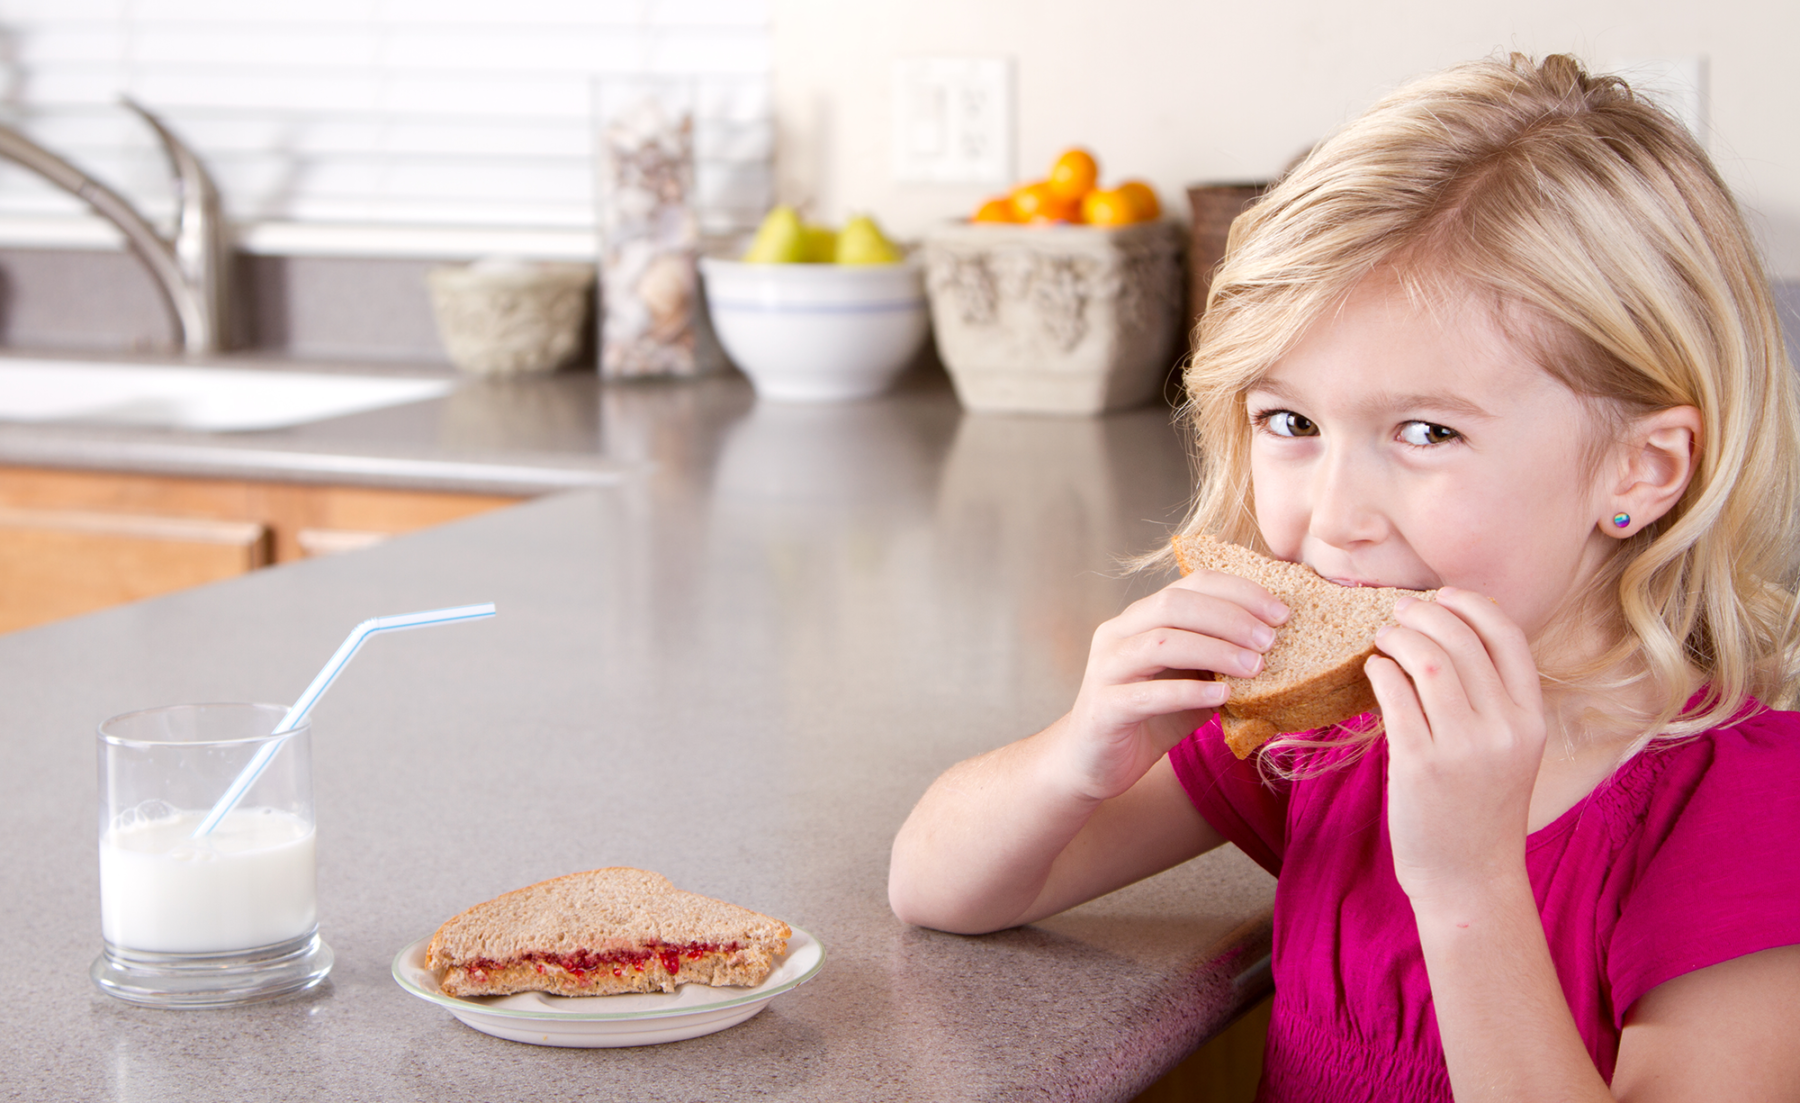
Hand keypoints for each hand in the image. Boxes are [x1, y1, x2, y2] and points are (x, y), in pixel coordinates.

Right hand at [1059, 570, 1289, 802]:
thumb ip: (1221, 661)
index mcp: (1141, 617)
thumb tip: (1278, 648)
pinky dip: (1189, 692)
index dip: (1240, 591)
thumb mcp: (1192, 681)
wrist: (1094, 763)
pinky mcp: (1104, 706)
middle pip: (1174, 604)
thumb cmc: (1151, 718)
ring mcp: (1106, 667)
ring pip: (1161, 642)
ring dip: (1215, 651)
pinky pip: (1148, 694)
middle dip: (1230, 618)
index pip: (1192, 584)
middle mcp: (1118, 633)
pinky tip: (1223, 698)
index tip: (1281, 612)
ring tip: (1255, 668)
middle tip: (1271, 640)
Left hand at [1367, 588, 1546, 910]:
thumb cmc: (1480, 809)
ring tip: (1382, 639)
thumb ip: (1493, 700)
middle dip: (1424, 614)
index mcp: (1531, 719)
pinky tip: (1373, 670)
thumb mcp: (1509, 751)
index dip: (1471, 605)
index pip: (1508, 637)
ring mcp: (1463, 747)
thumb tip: (1449, 635)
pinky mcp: (1419, 764)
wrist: (1469, 878)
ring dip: (1398, 638)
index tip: (1442, 595)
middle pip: (1461, 640)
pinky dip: (1380, 670)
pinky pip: (1395, 694)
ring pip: (1427, 660)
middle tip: (1397, 613)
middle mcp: (1503, 729)